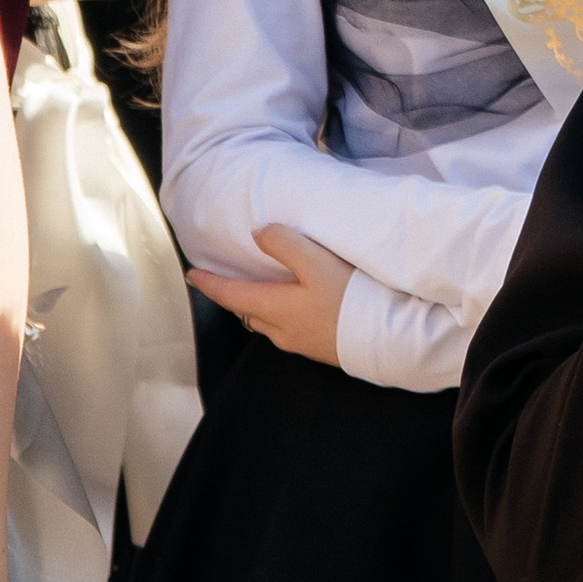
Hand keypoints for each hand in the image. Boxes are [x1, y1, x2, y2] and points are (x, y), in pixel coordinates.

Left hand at [190, 221, 353, 365]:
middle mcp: (283, 331)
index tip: (193, 275)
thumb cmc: (353, 299)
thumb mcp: (317, 262)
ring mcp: (303, 344)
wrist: (390, 340)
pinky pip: (291, 331)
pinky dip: (284, 316)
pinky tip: (300, 307)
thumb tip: (258, 233)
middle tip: (227, 282)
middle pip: (249, 312)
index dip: (210, 284)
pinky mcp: (323, 349)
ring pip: (270, 324)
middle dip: (235, 297)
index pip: (231, 296)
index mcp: (275, 309)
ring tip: (262, 291)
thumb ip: (285, 244)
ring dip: (261, 307)